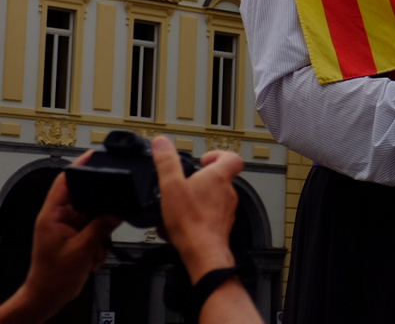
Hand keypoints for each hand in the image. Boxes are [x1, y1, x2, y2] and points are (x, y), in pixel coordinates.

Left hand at [0, 152, 120, 323]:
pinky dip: (101, 239)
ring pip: (95, 213)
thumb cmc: (53, 277)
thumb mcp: (82, 249)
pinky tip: (96, 253)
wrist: (49, 297)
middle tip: (112, 211)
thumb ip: (101, 226)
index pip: (65, 181)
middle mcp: (59, 217)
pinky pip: (97, 227)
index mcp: (52, 215)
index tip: (95, 154)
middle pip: (85, 196)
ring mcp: (69, 227)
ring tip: (97, 244)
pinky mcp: (77, 236)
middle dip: (101, 205)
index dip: (80, 166)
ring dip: (102, 228)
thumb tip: (118, 210)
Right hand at [152, 138, 241, 279]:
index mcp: (219, 177)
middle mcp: (228, 192)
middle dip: (202, 178)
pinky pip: (211, 215)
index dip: (218, 154)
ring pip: (215, 198)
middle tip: (186, 182)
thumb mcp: (171, 186)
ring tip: (180, 204)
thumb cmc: (190, 221)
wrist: (202, 252)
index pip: (231, 157)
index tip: (202, 160)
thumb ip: (167, 162)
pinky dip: (198, 215)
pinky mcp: (221, 225)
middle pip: (221, 178)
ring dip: (199, 198)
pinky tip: (182, 223)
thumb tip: (162, 142)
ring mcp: (227, 209)